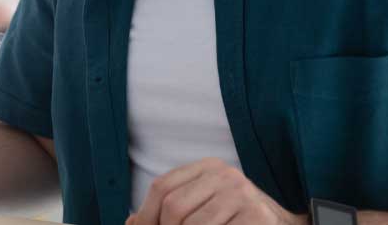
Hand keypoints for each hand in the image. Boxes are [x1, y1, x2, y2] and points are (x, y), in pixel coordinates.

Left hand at [127, 158, 306, 224]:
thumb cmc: (236, 221)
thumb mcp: (203, 209)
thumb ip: (170, 211)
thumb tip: (131, 223)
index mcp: (209, 167)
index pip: (162, 187)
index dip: (146, 215)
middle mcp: (226, 175)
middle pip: (173, 207)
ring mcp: (243, 195)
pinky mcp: (256, 217)